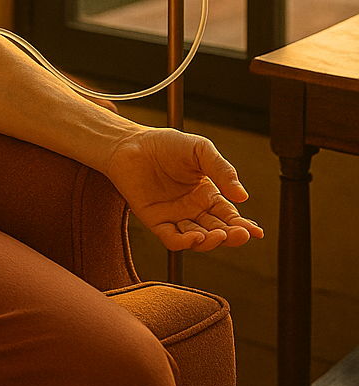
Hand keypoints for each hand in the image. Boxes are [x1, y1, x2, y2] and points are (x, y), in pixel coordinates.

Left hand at [104, 127, 264, 252]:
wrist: (131, 143)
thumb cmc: (165, 144)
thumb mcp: (200, 150)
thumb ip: (222, 170)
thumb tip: (243, 196)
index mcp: (207, 194)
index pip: (229, 216)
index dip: (243, 226)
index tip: (256, 232)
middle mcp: (193, 209)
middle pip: (217, 231)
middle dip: (230, 236)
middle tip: (240, 235)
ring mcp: (175, 217)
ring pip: (198, 239)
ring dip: (211, 241)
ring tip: (219, 235)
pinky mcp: (156, 222)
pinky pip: (173, 239)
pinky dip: (186, 242)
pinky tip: (196, 236)